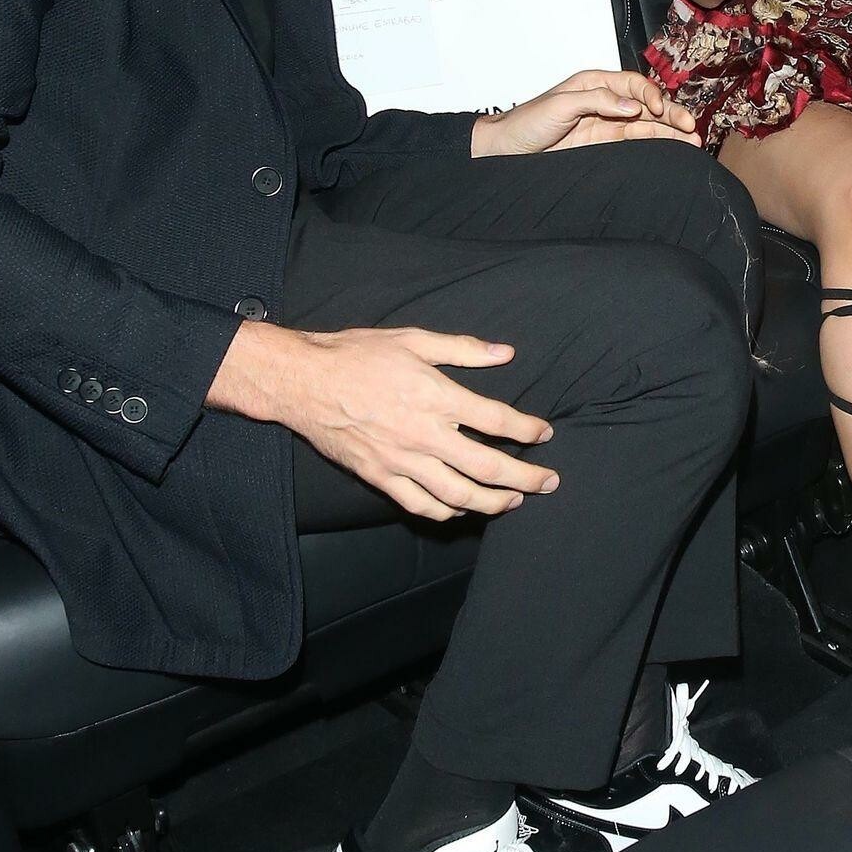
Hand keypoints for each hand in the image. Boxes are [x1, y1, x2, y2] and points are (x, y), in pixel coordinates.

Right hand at [210, 320, 557, 520]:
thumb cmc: (357, 354)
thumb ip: (462, 348)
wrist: (303, 381)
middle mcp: (422, 433)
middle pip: (486, 467)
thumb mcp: (412, 339)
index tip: (545, 434)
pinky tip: (463, 508)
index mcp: (434, 395)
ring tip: (514, 502)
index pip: (495, 420)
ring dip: (492, 503)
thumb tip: (505, 353)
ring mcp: (400, 460)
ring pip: (457, 495)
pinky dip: (447, 512)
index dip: (527, 430)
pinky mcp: (379, 476)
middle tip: (549, 483)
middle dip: (524, 479)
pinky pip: (420, 505)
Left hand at [472, 68, 700, 155]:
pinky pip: (635, 140)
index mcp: (594, 82)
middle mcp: (604, 100)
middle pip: (646, 103)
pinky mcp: (603, 143)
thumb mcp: (561, 104)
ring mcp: (606, 122)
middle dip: (670, 113)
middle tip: (690, 126)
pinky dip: (656, 142)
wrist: (508, 149)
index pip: (633, 84)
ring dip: (670, 131)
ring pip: (646, 123)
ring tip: (693, 140)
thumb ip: (597, 101)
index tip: (659, 110)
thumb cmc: (527, 121)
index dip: (649, 95)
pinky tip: (674, 146)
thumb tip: (632, 106)